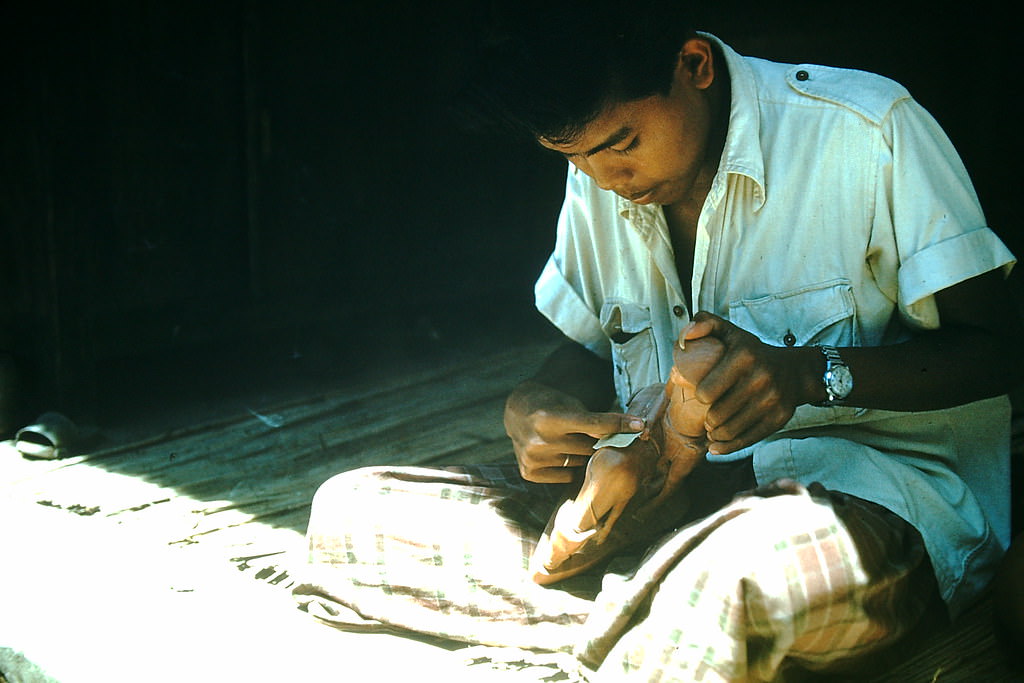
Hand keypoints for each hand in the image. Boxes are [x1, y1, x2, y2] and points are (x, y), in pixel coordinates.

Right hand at [504, 380, 644, 482]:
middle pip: (588, 447)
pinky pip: (566, 478)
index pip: (594, 424)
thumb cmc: (550, 405)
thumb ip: (594, 421)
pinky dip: (569, 468)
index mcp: (550, 417)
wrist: (516, 412)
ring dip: (583, 456)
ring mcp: (533, 458)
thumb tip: (630, 433)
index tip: (640, 425)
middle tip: (596, 436)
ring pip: (578, 464)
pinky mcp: (529, 472)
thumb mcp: (570, 405)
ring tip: (571, 443)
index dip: (619, 424)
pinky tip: (560, 454)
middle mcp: (540, 440)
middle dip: (597, 442)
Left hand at [678, 312, 818, 454]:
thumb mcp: (730, 332)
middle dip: (707, 419)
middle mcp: (761, 378)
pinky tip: (717, 446)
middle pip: (716, 415)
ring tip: (712, 429)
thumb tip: (684, 339)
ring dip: (715, 434)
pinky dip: (728, 447)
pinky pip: (747, 440)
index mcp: (744, 356)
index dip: (699, 396)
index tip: (703, 395)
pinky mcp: (780, 418)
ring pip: (730, 430)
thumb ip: (704, 324)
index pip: (706, 391)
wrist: (795, 371)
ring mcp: (772, 400)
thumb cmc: (753, 352)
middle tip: (707, 417)